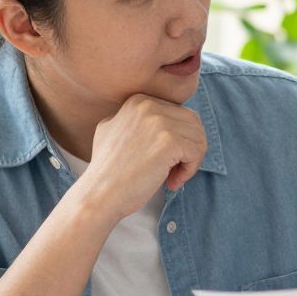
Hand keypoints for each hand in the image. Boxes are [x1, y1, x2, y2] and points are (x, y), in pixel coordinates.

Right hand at [80, 95, 207, 219]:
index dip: (180, 140)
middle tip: (174, 171)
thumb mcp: (114, 131)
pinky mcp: (168, 142)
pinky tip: (172, 182)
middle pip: (193, 123)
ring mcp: (159, 122)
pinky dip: (189, 170)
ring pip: (198, 137)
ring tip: (172, 178)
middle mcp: (148, 105)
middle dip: (190, 149)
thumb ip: (137, 120)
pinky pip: (196, 152)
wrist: (98, 194)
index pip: (180, 114)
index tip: (166, 161)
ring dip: (191, 161)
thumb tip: (167, 120)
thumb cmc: (108, 171)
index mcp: (139, 101)